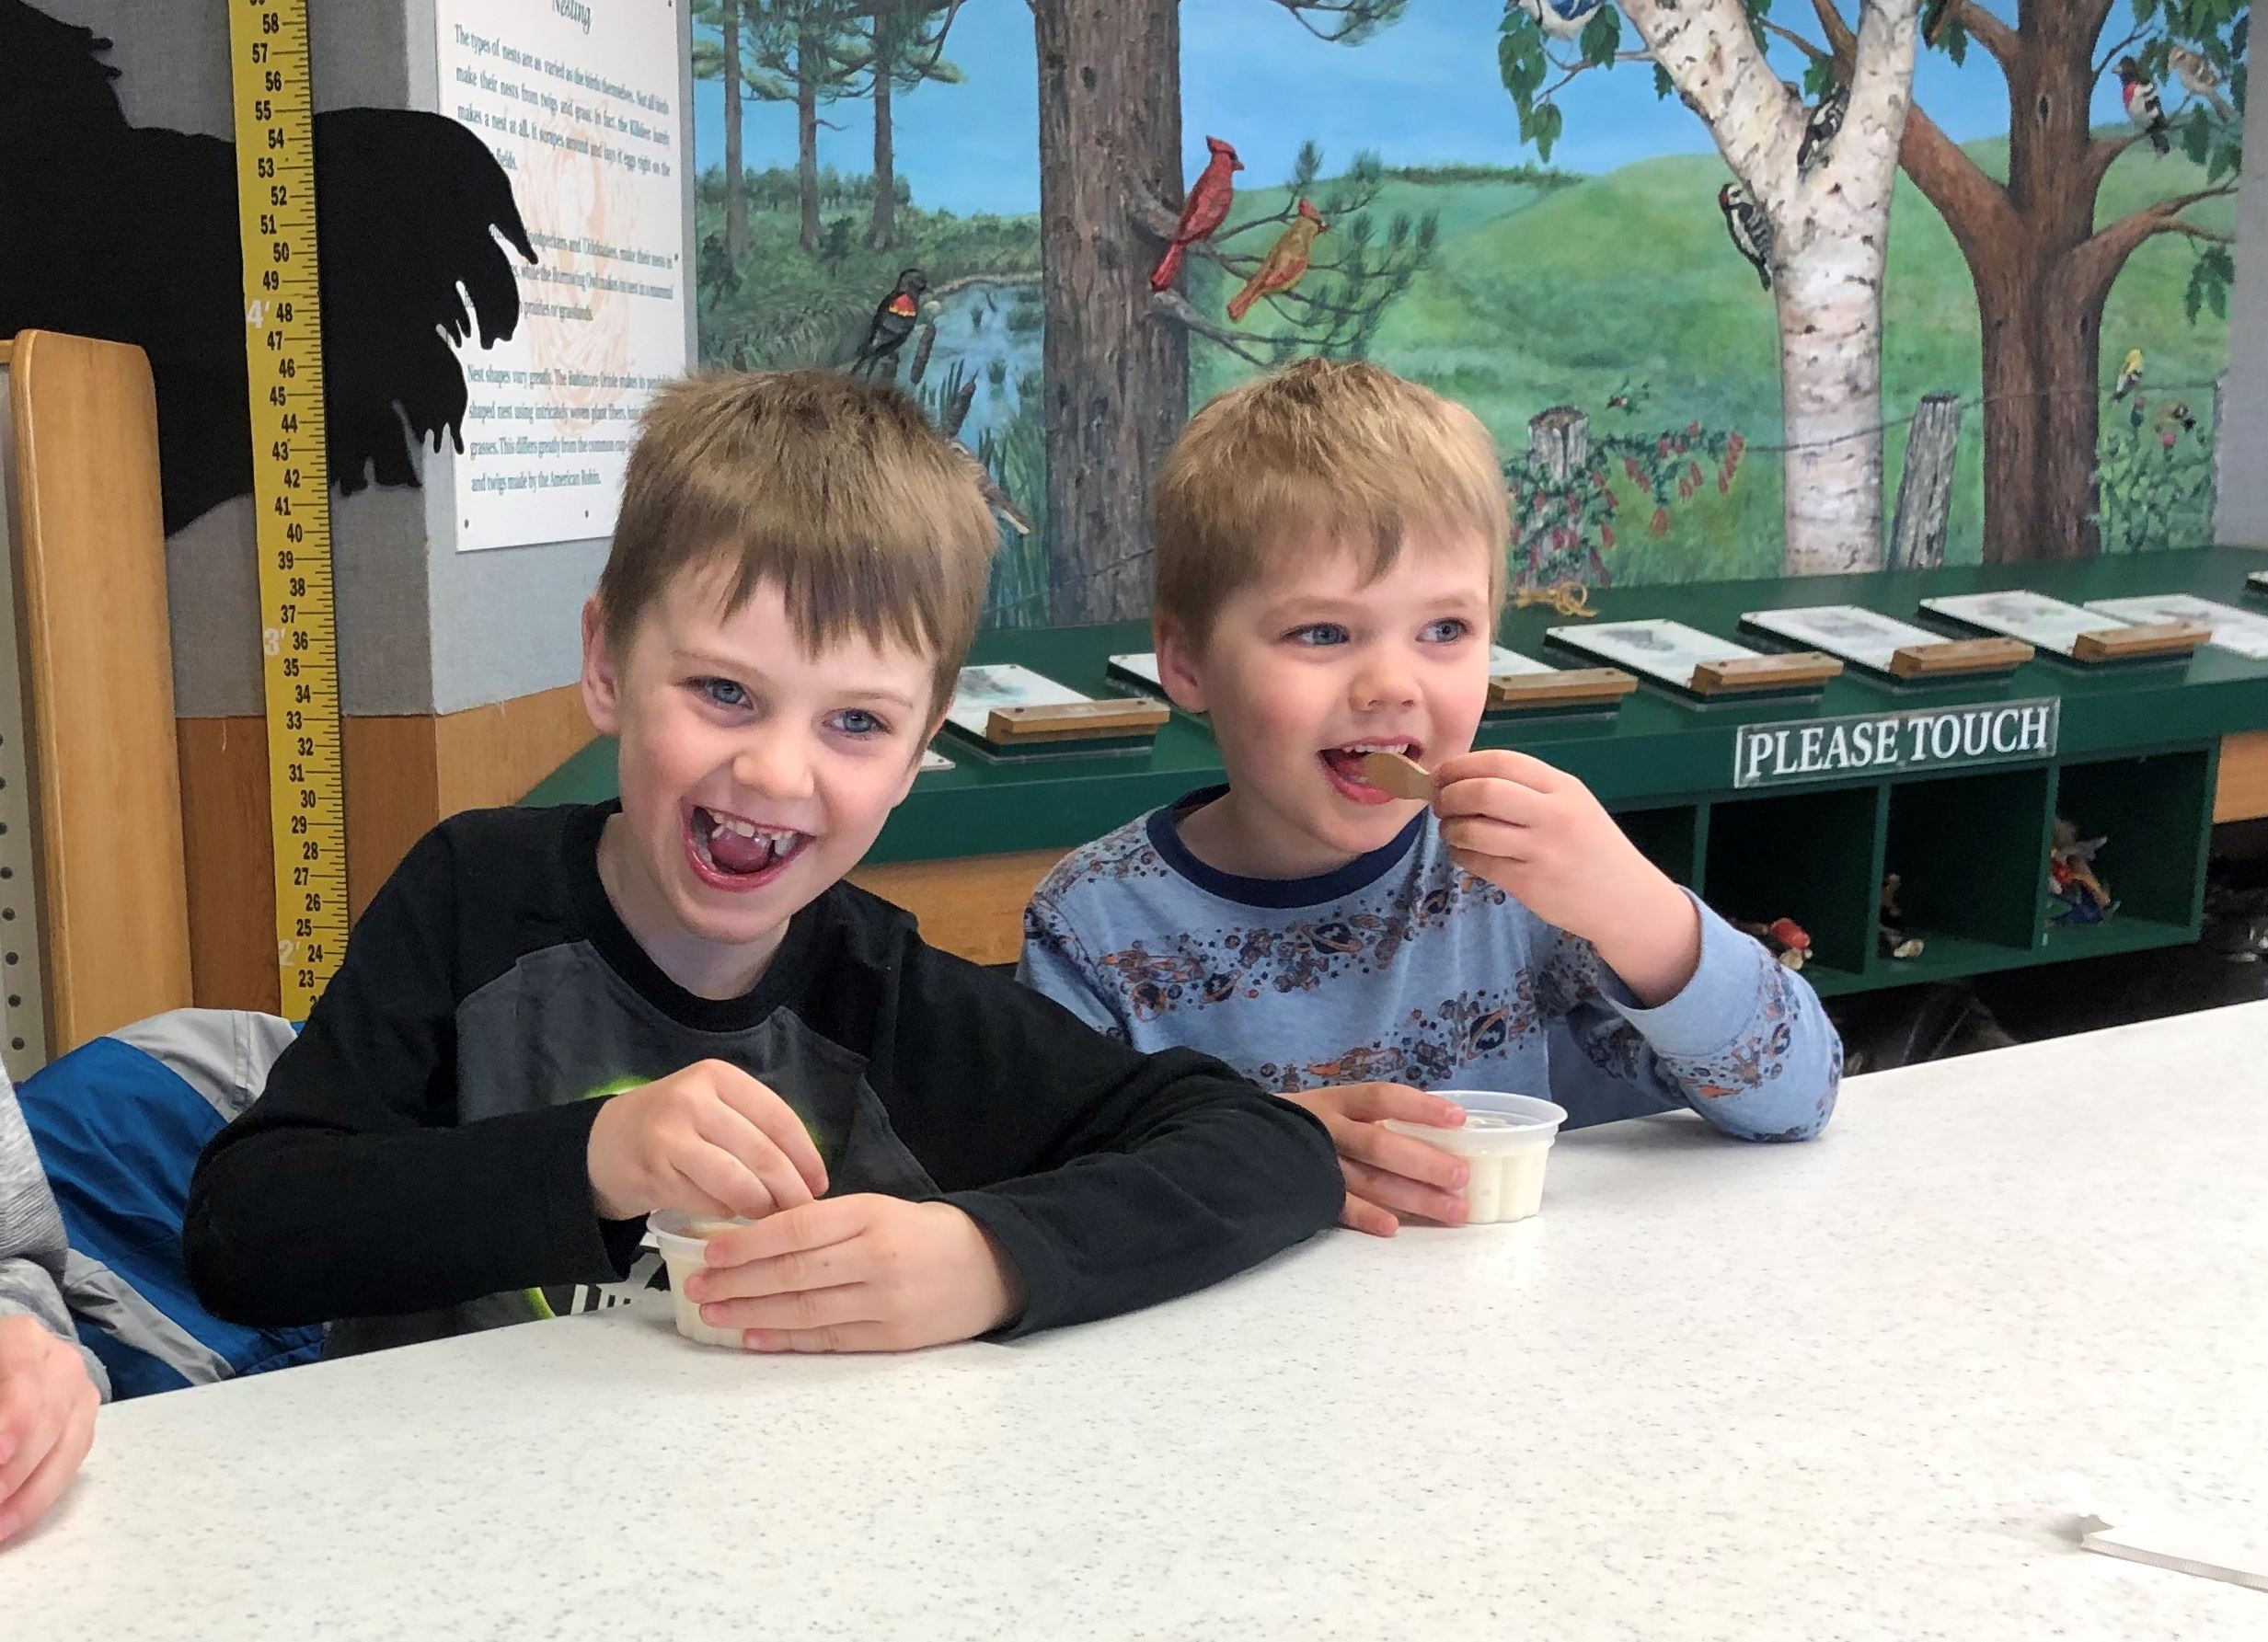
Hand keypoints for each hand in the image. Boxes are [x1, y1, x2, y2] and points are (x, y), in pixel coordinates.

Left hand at [0, 1316, 98, 1544]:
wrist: (6, 1379)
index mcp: (22, 1339)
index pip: (22, 1377)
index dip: (15, 1418)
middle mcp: (62, 1362)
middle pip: (48, 1419)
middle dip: (15, 1470)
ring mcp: (80, 1392)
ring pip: (67, 1448)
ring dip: (27, 1494)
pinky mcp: (85, 1423)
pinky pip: (70, 1465)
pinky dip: (37, 1498)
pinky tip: (8, 1521)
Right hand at [586, 1059, 827, 1221]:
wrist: (606, 1143)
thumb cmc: (676, 1126)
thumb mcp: (714, 1106)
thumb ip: (755, 1128)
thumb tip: (809, 1174)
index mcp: (719, 1077)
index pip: (778, 1117)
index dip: (805, 1155)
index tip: (820, 1184)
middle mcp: (694, 1100)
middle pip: (761, 1152)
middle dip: (789, 1189)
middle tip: (801, 1211)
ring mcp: (670, 1136)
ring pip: (737, 1181)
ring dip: (761, 1207)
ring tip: (770, 1219)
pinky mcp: (655, 1173)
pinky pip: (708, 1201)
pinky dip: (727, 1213)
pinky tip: (732, 1216)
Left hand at [684, 1196, 1019, 1351]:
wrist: (992, 1266)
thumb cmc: (925, 1233)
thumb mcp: (880, 1209)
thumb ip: (826, 1223)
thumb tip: (757, 1237)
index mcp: (870, 1216)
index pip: (795, 1229)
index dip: (746, 1243)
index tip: (709, 1252)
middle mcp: (875, 1258)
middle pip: (791, 1273)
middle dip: (736, 1283)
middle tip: (694, 1288)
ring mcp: (884, 1302)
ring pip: (803, 1310)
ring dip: (751, 1313)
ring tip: (712, 1314)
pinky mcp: (891, 1338)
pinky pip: (827, 1340)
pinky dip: (785, 1339)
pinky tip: (753, 1336)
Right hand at [1284, 1083, 1470, 1236]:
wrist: (1239, 1141)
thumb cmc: (1305, 1126)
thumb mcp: (1333, 1108)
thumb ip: (1371, 1118)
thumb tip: (1439, 1131)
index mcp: (1338, 1102)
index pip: (1382, 1099)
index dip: (1420, 1108)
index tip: (1458, 1119)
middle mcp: (1327, 1129)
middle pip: (1379, 1145)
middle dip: (1424, 1162)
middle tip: (1461, 1177)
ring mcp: (1315, 1162)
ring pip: (1367, 1180)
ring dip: (1412, 1197)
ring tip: (1452, 1211)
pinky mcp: (1304, 1192)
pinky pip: (1337, 1206)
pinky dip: (1365, 1216)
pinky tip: (1392, 1227)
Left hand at [1431, 749, 1699, 1003]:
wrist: (1626, 900)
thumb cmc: (1592, 848)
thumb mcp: (1573, 805)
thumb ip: (1529, 789)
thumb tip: (1464, 778)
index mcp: (1564, 787)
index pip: (1502, 762)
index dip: (1462, 765)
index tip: (1442, 773)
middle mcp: (1554, 815)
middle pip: (1483, 792)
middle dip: (1449, 795)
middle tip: (1439, 803)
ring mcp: (1541, 850)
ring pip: (1474, 830)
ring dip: (1450, 828)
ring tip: (1450, 829)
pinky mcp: (1529, 883)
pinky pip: (1478, 862)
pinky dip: (1460, 854)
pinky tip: (1463, 852)